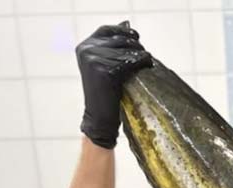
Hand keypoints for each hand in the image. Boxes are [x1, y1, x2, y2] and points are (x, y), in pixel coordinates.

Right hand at [76, 21, 151, 148]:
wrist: (99, 117)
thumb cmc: (106, 93)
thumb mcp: (104, 65)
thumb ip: (112, 46)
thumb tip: (127, 24)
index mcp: (84, 47)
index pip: (107, 30)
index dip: (124, 32)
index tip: (136, 38)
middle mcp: (87, 51)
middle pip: (121, 40)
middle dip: (136, 47)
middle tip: (145, 57)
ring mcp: (95, 60)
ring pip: (129, 50)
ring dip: (143, 55)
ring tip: (147, 64)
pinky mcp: (106, 71)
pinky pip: (132, 60)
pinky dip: (144, 62)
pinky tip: (149, 67)